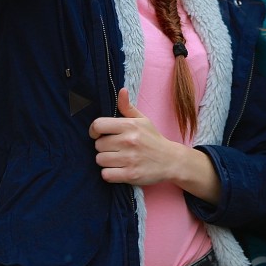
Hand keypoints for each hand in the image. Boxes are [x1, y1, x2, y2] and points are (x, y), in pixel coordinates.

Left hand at [89, 89, 220, 203]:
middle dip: (104, 147)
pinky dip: (110, 174)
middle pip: (98, 145)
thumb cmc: (153, 139)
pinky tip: (119, 169)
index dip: (94, 131)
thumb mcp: (143, 120)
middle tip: (115, 148)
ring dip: (106, 161)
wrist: (170, 160)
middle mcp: (128, 141)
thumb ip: (127, 107)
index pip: (98, 125)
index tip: (98, 134)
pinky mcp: (130, 175)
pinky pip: (106, 175)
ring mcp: (129, 159)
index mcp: (130, 125)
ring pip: (100, 160)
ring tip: (118, 159)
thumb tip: (121, 90)